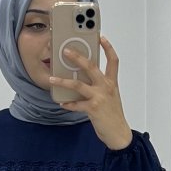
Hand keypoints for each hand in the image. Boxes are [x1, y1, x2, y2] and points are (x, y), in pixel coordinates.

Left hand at [48, 35, 133, 150]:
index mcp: (112, 82)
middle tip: (65, 50)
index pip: (113, 60)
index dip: (108, 47)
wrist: (118, 133)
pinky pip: (76, 104)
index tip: (101, 37)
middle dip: (77, 57)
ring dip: (63, 81)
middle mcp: (106, 87)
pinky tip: (62, 102)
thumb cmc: (113, 115)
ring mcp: (99, 97)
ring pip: (78, 84)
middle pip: (91, 66)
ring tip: (52, 78)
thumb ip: (100, 86)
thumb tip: (83, 78)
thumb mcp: (110, 96)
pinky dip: (68, 103)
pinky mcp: (93, 108)